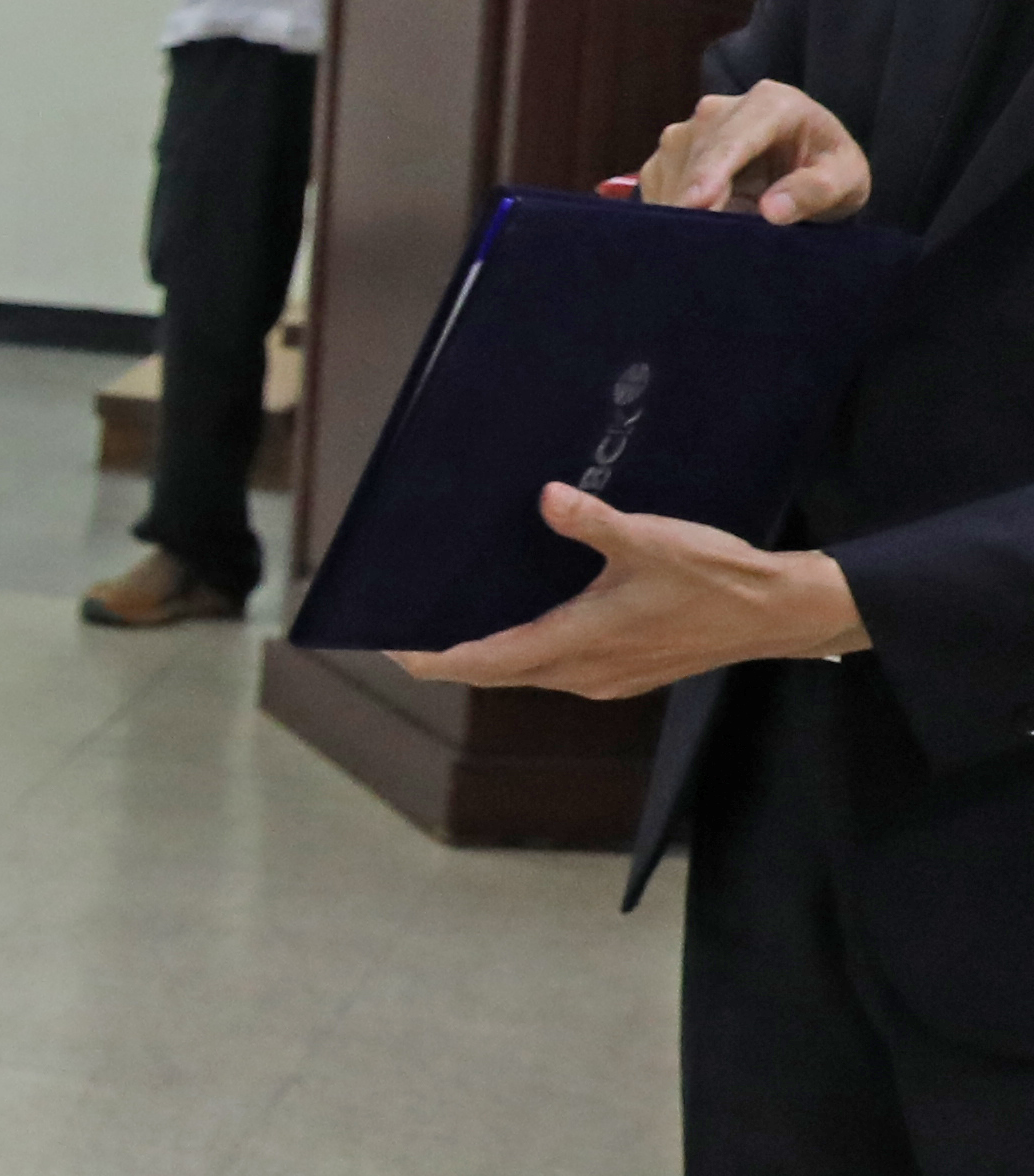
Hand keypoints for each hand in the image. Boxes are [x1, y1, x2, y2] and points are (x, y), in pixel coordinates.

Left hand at [394, 488, 866, 698]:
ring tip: (452, 626)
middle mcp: (585, 672)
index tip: (393, 650)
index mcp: (579, 643)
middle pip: (498, 673)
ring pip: (529, 674)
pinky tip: (523, 626)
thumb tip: (546, 497)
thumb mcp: (650, 540)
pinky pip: (558, 670)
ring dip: (490, 656)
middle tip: (407, 632)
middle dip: (451, 657)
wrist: (780, 614)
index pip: (486, 662)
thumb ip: (593, 521)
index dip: (435, 660)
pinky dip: (527, 654)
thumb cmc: (717, 578)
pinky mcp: (627, 673)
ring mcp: (607, 678)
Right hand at [637, 80, 869, 225]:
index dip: (710, 172)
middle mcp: (720, 109)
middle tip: (706, 249)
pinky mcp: (667, 155)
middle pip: (695, 158)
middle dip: (695, 203)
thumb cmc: (829, 168)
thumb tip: (773, 210)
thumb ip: (815, 191)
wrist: (804, 163)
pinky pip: (658, 188)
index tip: (696, 204)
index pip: (733, 139)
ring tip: (714, 241)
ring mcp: (688, 130)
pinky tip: (700, 228)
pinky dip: (673, 214)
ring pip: (670, 175)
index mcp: (771, 103)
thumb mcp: (846, 180)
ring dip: (685, 212)